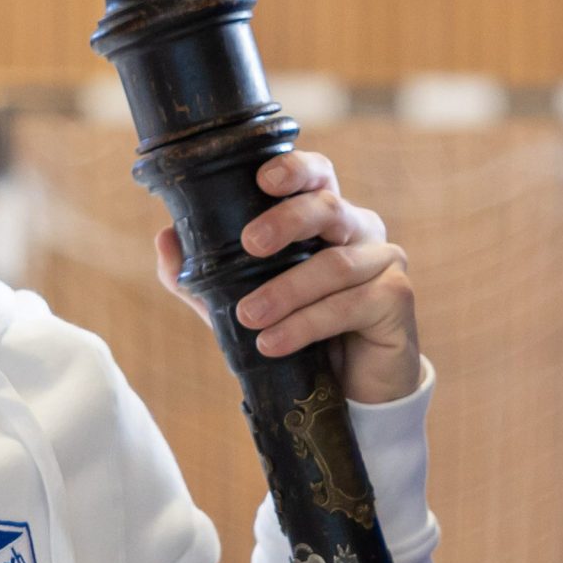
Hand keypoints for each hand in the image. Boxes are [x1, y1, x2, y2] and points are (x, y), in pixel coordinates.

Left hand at [155, 152, 419, 405]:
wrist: (351, 393)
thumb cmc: (299, 335)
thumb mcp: (241, 305)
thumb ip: (203, 277)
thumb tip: (165, 239)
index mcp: (326, 218)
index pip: (318, 175)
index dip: (295, 169)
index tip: (262, 179)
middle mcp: (360, 230)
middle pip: (328, 207)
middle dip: (286, 222)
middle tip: (249, 245)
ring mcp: (385, 261)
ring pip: (335, 264)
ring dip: (287, 291)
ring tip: (250, 317)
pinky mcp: (397, 300)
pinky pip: (350, 304)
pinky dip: (306, 324)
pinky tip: (274, 343)